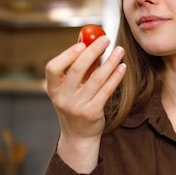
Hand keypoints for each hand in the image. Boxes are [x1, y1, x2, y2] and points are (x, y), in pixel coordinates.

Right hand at [45, 36, 125, 172]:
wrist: (79, 135)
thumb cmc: (75, 104)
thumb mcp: (71, 88)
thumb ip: (79, 66)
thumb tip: (90, 40)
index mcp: (53, 89)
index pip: (53, 68)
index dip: (67, 54)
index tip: (82, 43)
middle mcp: (62, 98)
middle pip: (76, 70)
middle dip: (92, 52)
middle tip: (106, 40)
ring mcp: (77, 107)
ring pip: (95, 80)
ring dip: (109, 62)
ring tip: (119, 51)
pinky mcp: (92, 113)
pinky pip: (106, 91)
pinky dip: (115, 77)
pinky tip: (122, 67)